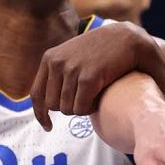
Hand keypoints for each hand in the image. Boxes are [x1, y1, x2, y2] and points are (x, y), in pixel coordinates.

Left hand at [31, 21, 157, 130]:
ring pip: (67, 109)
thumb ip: (58, 72)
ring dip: (82, 108)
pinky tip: (99, 97)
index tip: (48, 126)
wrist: (127, 38)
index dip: (40, 114)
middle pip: (53, 106)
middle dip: (69, 108)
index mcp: (50, 58)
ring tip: (94, 95)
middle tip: (85, 99)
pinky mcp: (89, 78)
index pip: (37, 94)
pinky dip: (91, 109)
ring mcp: (72, 69)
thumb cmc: (101, 51)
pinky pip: (81, 109)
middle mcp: (57, 63)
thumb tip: (46, 103)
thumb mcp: (72, 56)